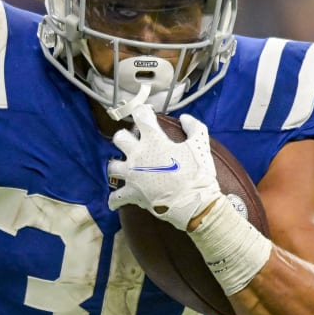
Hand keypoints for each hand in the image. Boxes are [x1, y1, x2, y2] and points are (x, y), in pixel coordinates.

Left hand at [108, 104, 222, 230]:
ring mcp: (132, 175)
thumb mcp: (201, 144)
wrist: (193, 201)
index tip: (145, 113)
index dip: (142, 112)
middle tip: (133, 142)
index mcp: (153, 140)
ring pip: (112, 166)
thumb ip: (194, 127)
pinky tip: (113, 202)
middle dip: (124, 138)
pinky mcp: (132, 194)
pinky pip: (115, 197)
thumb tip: (185, 117)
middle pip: (119, 139)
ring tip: (124, 168)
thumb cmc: (197, 173)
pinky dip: (114, 201)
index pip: (140, 116)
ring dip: (118, 166)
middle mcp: (138, 155)